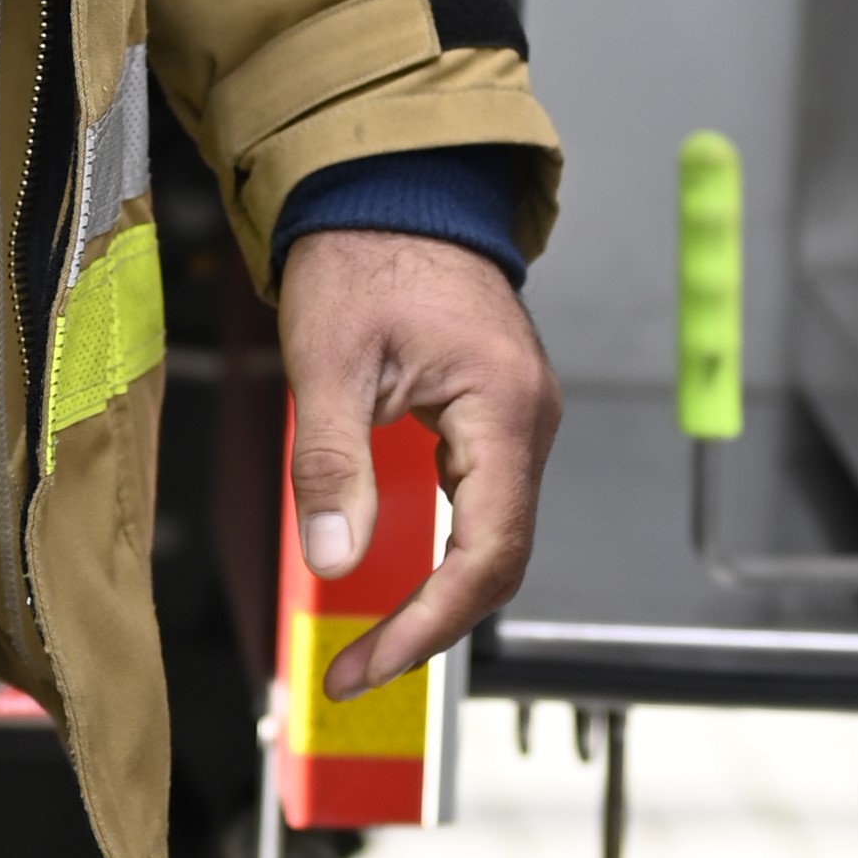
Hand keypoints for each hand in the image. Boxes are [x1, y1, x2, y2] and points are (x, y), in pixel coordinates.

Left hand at [274, 226, 560, 699]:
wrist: (391, 187)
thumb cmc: (364, 254)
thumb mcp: (328, 363)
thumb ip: (333, 466)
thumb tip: (336, 561)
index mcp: (504, 407)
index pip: (488, 553)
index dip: (428, 623)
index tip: (368, 664)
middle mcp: (529, 418)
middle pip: (500, 561)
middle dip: (429, 626)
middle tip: (356, 669)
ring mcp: (519, 418)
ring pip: (495, 538)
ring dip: (437, 597)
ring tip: (371, 642)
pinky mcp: (497, 416)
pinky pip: (485, 506)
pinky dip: (444, 555)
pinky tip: (398, 580)